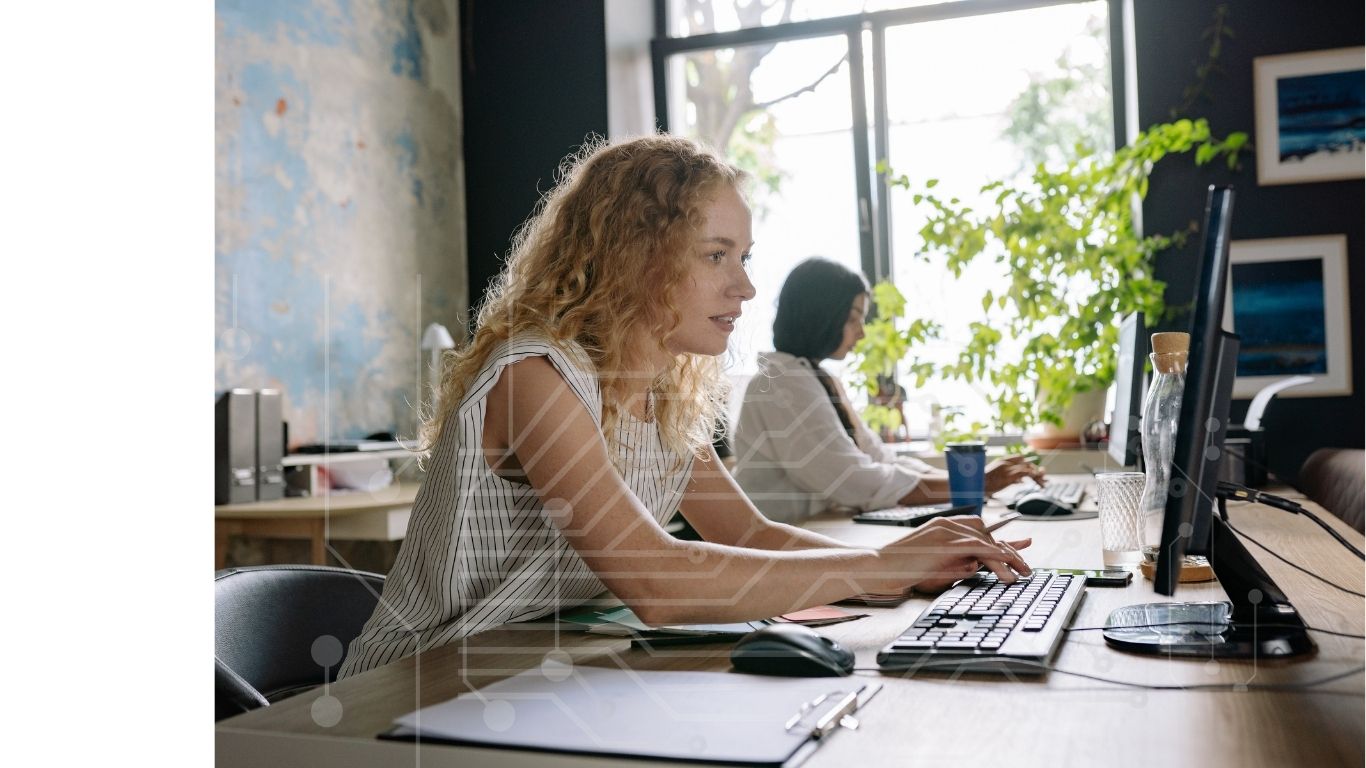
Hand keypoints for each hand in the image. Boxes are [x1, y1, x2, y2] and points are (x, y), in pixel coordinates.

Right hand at [874, 516, 1031, 593]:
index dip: (1000, 539)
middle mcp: (946, 524)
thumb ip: (953, 562)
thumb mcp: (930, 565)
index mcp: (941, 526)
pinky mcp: (944, 543)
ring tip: (1023, 572)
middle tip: (1025, 567)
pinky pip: (979, 547)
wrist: (876, 566)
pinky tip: (1008, 569)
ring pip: (986, 540)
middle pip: (987, 533)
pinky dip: (997, 557)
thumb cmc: (898, 569)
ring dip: (1008, 556)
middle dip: (1009, 549)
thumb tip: (973, 567)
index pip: (978, 528)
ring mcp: (945, 531)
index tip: (1019, 548)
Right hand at [984, 455, 1044, 493]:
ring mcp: (1007, 469)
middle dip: (1035, 470)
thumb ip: (1009, 478)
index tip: (1034, 471)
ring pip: (1028, 468)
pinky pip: (1025, 473)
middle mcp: (1006, 463)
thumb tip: (1020, 481)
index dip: (1028, 464)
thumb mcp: (996, 478)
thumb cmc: (982, 484)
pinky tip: (1038, 483)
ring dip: (1037, 476)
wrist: (973, 486)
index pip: (1020, 457)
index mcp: (1002, 461)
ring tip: (1043, 483)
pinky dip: (1034, 477)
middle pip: (1026, 462)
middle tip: (1043, 478)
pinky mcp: (1008, 476)